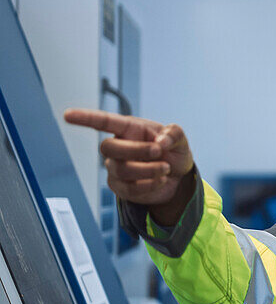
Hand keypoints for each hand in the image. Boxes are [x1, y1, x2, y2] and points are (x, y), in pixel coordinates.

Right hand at [63, 108, 194, 224]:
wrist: (179, 178)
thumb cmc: (173, 152)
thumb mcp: (180, 139)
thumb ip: (174, 134)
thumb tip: (161, 141)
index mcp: (128, 130)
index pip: (103, 122)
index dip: (85, 118)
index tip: (67, 115)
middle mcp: (117, 148)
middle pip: (108, 147)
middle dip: (136, 150)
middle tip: (159, 151)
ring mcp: (116, 168)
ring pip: (120, 169)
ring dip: (148, 170)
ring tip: (166, 168)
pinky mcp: (120, 187)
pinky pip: (128, 188)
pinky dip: (149, 184)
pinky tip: (161, 180)